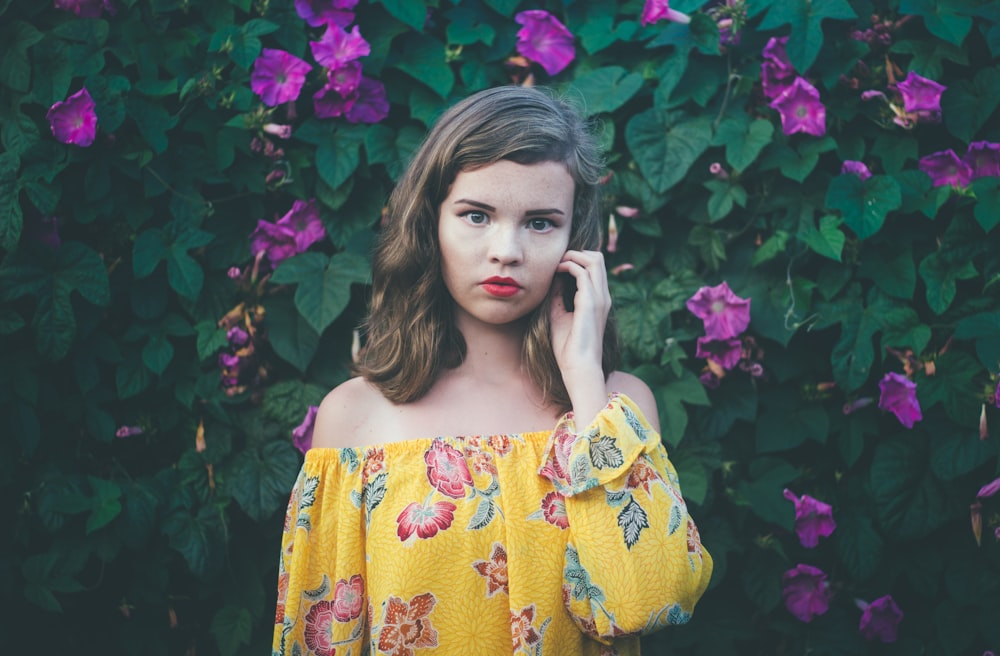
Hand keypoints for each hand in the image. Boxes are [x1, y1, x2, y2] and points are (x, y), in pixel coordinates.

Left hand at [549, 250, 610, 420]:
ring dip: (572, 256)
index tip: (558, 266)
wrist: (578, 367)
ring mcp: (599, 298)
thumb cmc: (568, 347)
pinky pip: (583, 272)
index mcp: (598, 300)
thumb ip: (558, 297)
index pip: (595, 267)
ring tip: (557, 264)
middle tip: (558, 261)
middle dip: (576, 253)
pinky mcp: (591, 302)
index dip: (577, 260)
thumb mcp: (559, 315)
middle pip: (598, 258)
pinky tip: (556, 273)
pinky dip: (568, 266)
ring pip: (594, 259)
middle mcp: (603, 296)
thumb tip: (552, 280)